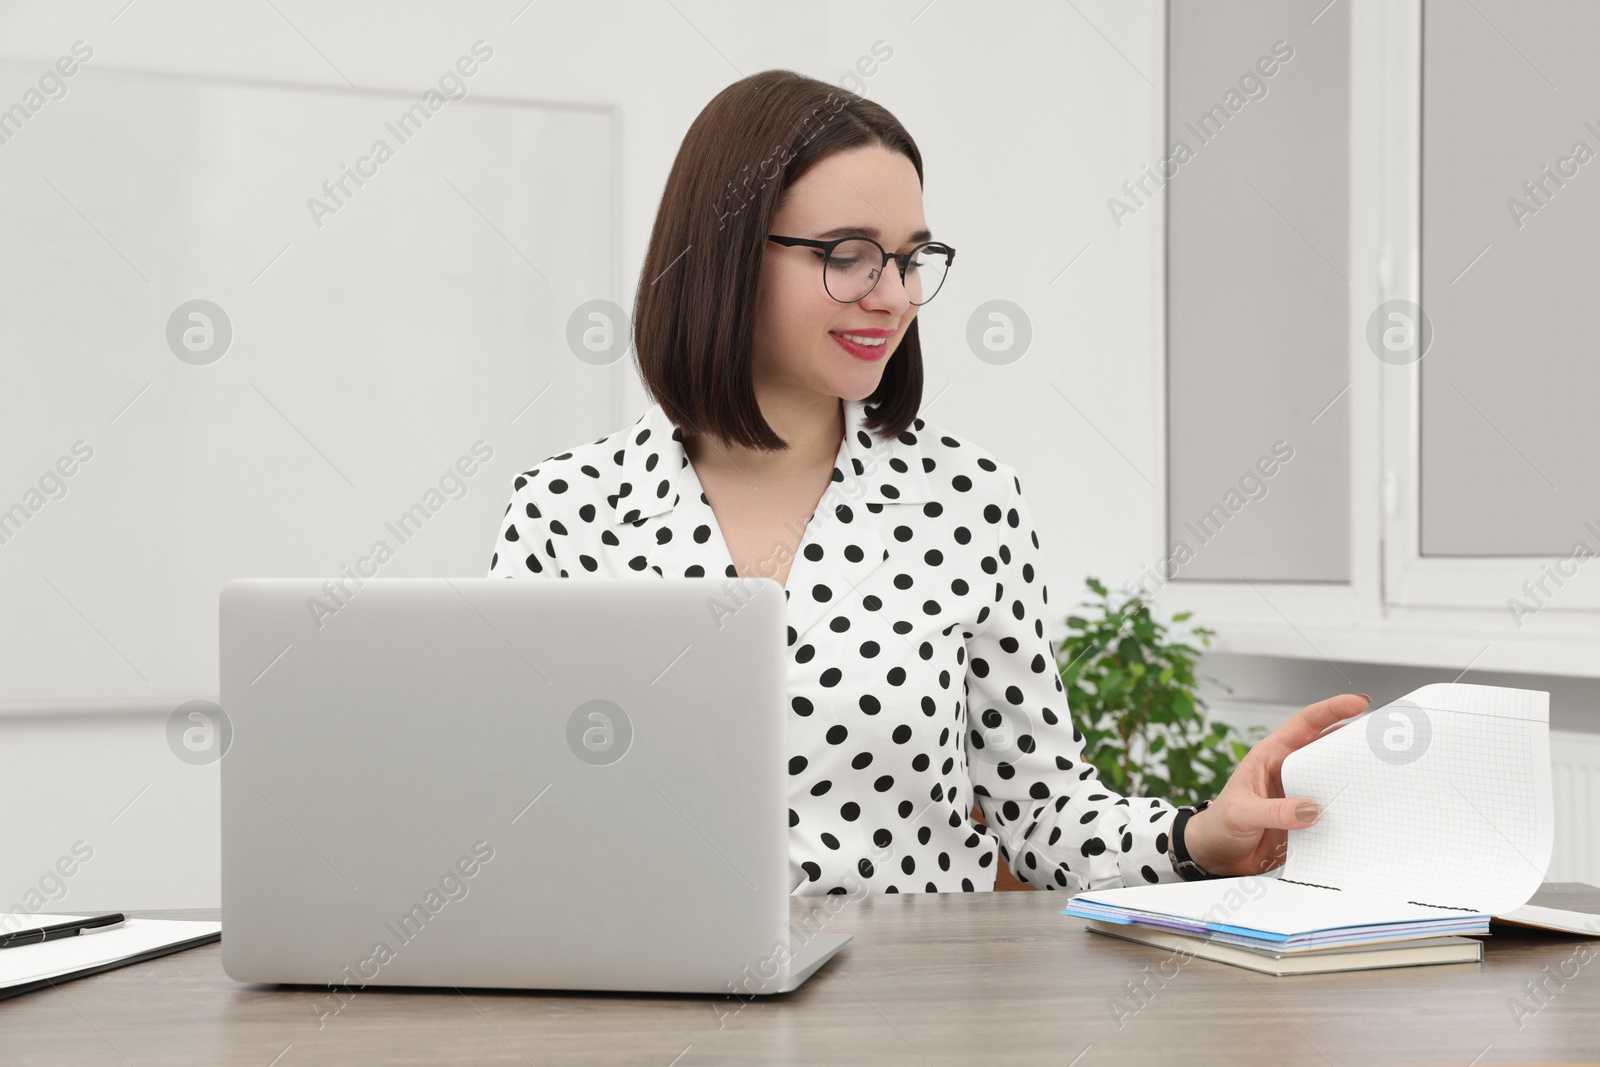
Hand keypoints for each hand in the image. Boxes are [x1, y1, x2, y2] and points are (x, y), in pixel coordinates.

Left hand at [1180, 692, 1372, 877]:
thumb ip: (1274, 811)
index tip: (1359, 703)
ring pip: (1337, 781)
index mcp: (1271, 756)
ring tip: (1385, 777)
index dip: (1332, 710)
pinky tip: (1367, 816)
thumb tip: (1312, 810)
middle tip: (1384, 740)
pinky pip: (1335, 813)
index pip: (1305, 724)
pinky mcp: (1309, 822)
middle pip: (1329, 749)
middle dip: (1356, 741)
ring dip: (1358, 779)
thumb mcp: (1241, 813)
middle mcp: (1291, 773)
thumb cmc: (1220, 825)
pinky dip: (1351, 813)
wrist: (1217, 856)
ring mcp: (1302, 796)